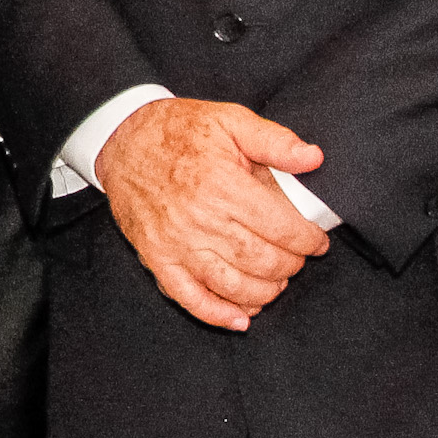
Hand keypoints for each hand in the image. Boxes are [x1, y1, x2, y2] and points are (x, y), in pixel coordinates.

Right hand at [97, 98, 331, 331]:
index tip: (316, 240)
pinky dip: (219, 315)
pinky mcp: (157, 257)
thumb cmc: (177, 131)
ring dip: (264, 292)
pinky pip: (190, 297)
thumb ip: (274, 140)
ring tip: (276, 280)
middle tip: (296, 258)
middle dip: (291, 265)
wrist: (121, 139)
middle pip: (263, 261)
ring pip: (233, 286)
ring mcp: (176, 243)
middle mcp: (200, 219)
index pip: (282, 228)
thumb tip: (314, 158)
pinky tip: (241, 317)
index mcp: (222, 185)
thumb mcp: (229, 120)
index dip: (308, 240)